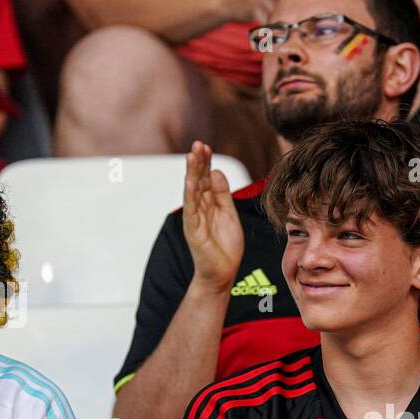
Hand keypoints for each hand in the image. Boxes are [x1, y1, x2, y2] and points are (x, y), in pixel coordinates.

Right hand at [182, 140, 243, 290]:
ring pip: (192, 191)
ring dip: (192, 173)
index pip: (205, 178)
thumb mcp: (228, 214)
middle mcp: (199, 208)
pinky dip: (191, 195)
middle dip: (198, 162)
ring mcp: (195, 218)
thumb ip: (222, 194)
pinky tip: (191, 182)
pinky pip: (191, 209)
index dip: (206, 163)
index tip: (206, 146)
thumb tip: (216, 171)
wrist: (222, 273)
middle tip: (198, 144)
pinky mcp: (193, 230)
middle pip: (198, 180)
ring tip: (192, 156)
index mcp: (208, 203)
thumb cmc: (225, 246)